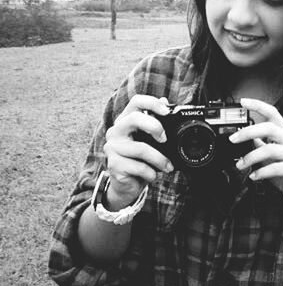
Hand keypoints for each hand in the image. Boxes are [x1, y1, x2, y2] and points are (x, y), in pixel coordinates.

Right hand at [102, 95, 173, 209]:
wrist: (128, 185)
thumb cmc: (141, 159)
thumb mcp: (151, 141)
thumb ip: (156, 122)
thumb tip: (164, 100)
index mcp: (126, 121)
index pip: (136, 102)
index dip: (152, 102)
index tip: (167, 112)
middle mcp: (116, 131)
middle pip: (134, 118)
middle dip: (154, 127)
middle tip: (165, 140)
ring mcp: (112, 148)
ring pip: (141, 148)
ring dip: (160, 159)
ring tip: (168, 167)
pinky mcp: (113, 164)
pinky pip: (139, 167)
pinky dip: (151, 173)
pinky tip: (153, 175)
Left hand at [231, 98, 282, 207]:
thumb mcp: (270, 157)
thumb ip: (261, 145)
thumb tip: (245, 137)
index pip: (273, 114)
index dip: (258, 106)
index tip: (243, 102)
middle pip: (270, 128)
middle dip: (249, 132)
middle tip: (233, 139)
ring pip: (271, 149)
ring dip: (251, 157)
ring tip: (240, 164)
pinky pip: (276, 168)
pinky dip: (261, 172)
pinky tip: (253, 176)